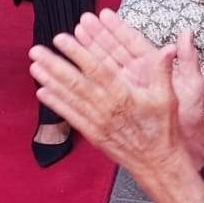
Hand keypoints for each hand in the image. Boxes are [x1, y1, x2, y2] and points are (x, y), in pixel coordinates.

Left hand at [27, 8, 189, 179]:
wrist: (157, 163)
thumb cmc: (163, 129)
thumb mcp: (168, 97)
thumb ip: (163, 71)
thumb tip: (169, 47)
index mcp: (123, 95)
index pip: (96, 69)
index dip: (77, 53)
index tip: (61, 39)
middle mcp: (106, 107)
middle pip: (75, 82)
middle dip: (54, 64)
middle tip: (35, 49)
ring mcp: (97, 122)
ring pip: (69, 98)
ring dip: (50, 81)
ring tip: (33, 66)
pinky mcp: (92, 134)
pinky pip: (70, 116)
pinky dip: (55, 104)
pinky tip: (41, 92)